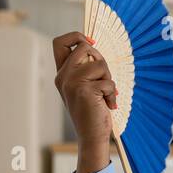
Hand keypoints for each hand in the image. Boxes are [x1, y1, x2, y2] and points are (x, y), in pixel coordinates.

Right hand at [53, 31, 116, 172]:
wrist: (91, 136)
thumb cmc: (92, 110)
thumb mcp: (85, 86)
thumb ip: (86, 68)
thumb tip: (93, 45)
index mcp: (61, 74)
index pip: (59, 42)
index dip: (76, 36)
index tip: (91, 43)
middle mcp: (63, 76)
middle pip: (85, 48)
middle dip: (101, 59)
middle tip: (104, 78)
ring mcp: (72, 83)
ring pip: (100, 64)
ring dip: (109, 79)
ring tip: (105, 95)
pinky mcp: (84, 90)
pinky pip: (108, 82)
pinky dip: (112, 94)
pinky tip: (107, 105)